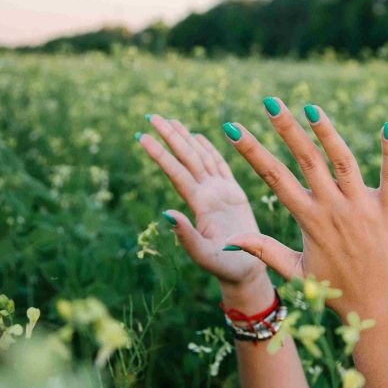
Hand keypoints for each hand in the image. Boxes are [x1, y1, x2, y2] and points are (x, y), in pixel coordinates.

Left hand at [137, 114, 268, 298]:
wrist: (245, 272)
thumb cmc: (226, 267)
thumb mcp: (205, 255)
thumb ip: (186, 236)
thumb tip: (166, 213)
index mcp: (199, 205)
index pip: (176, 173)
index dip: (160, 154)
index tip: (142, 135)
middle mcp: (206, 195)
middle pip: (185, 159)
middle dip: (169, 137)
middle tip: (151, 115)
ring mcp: (219, 193)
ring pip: (200, 158)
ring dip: (185, 139)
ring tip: (171, 120)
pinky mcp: (233, 194)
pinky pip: (220, 166)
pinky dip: (208, 149)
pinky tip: (197, 136)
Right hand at [220, 98, 387, 322]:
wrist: (381, 311)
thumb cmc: (337, 292)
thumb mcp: (297, 271)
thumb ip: (265, 250)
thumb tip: (231, 240)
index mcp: (309, 220)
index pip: (274, 177)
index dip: (251, 151)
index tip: (232, 127)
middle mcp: (333, 209)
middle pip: (305, 160)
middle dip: (285, 129)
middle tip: (270, 102)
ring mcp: (363, 208)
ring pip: (343, 161)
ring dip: (328, 133)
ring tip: (312, 109)